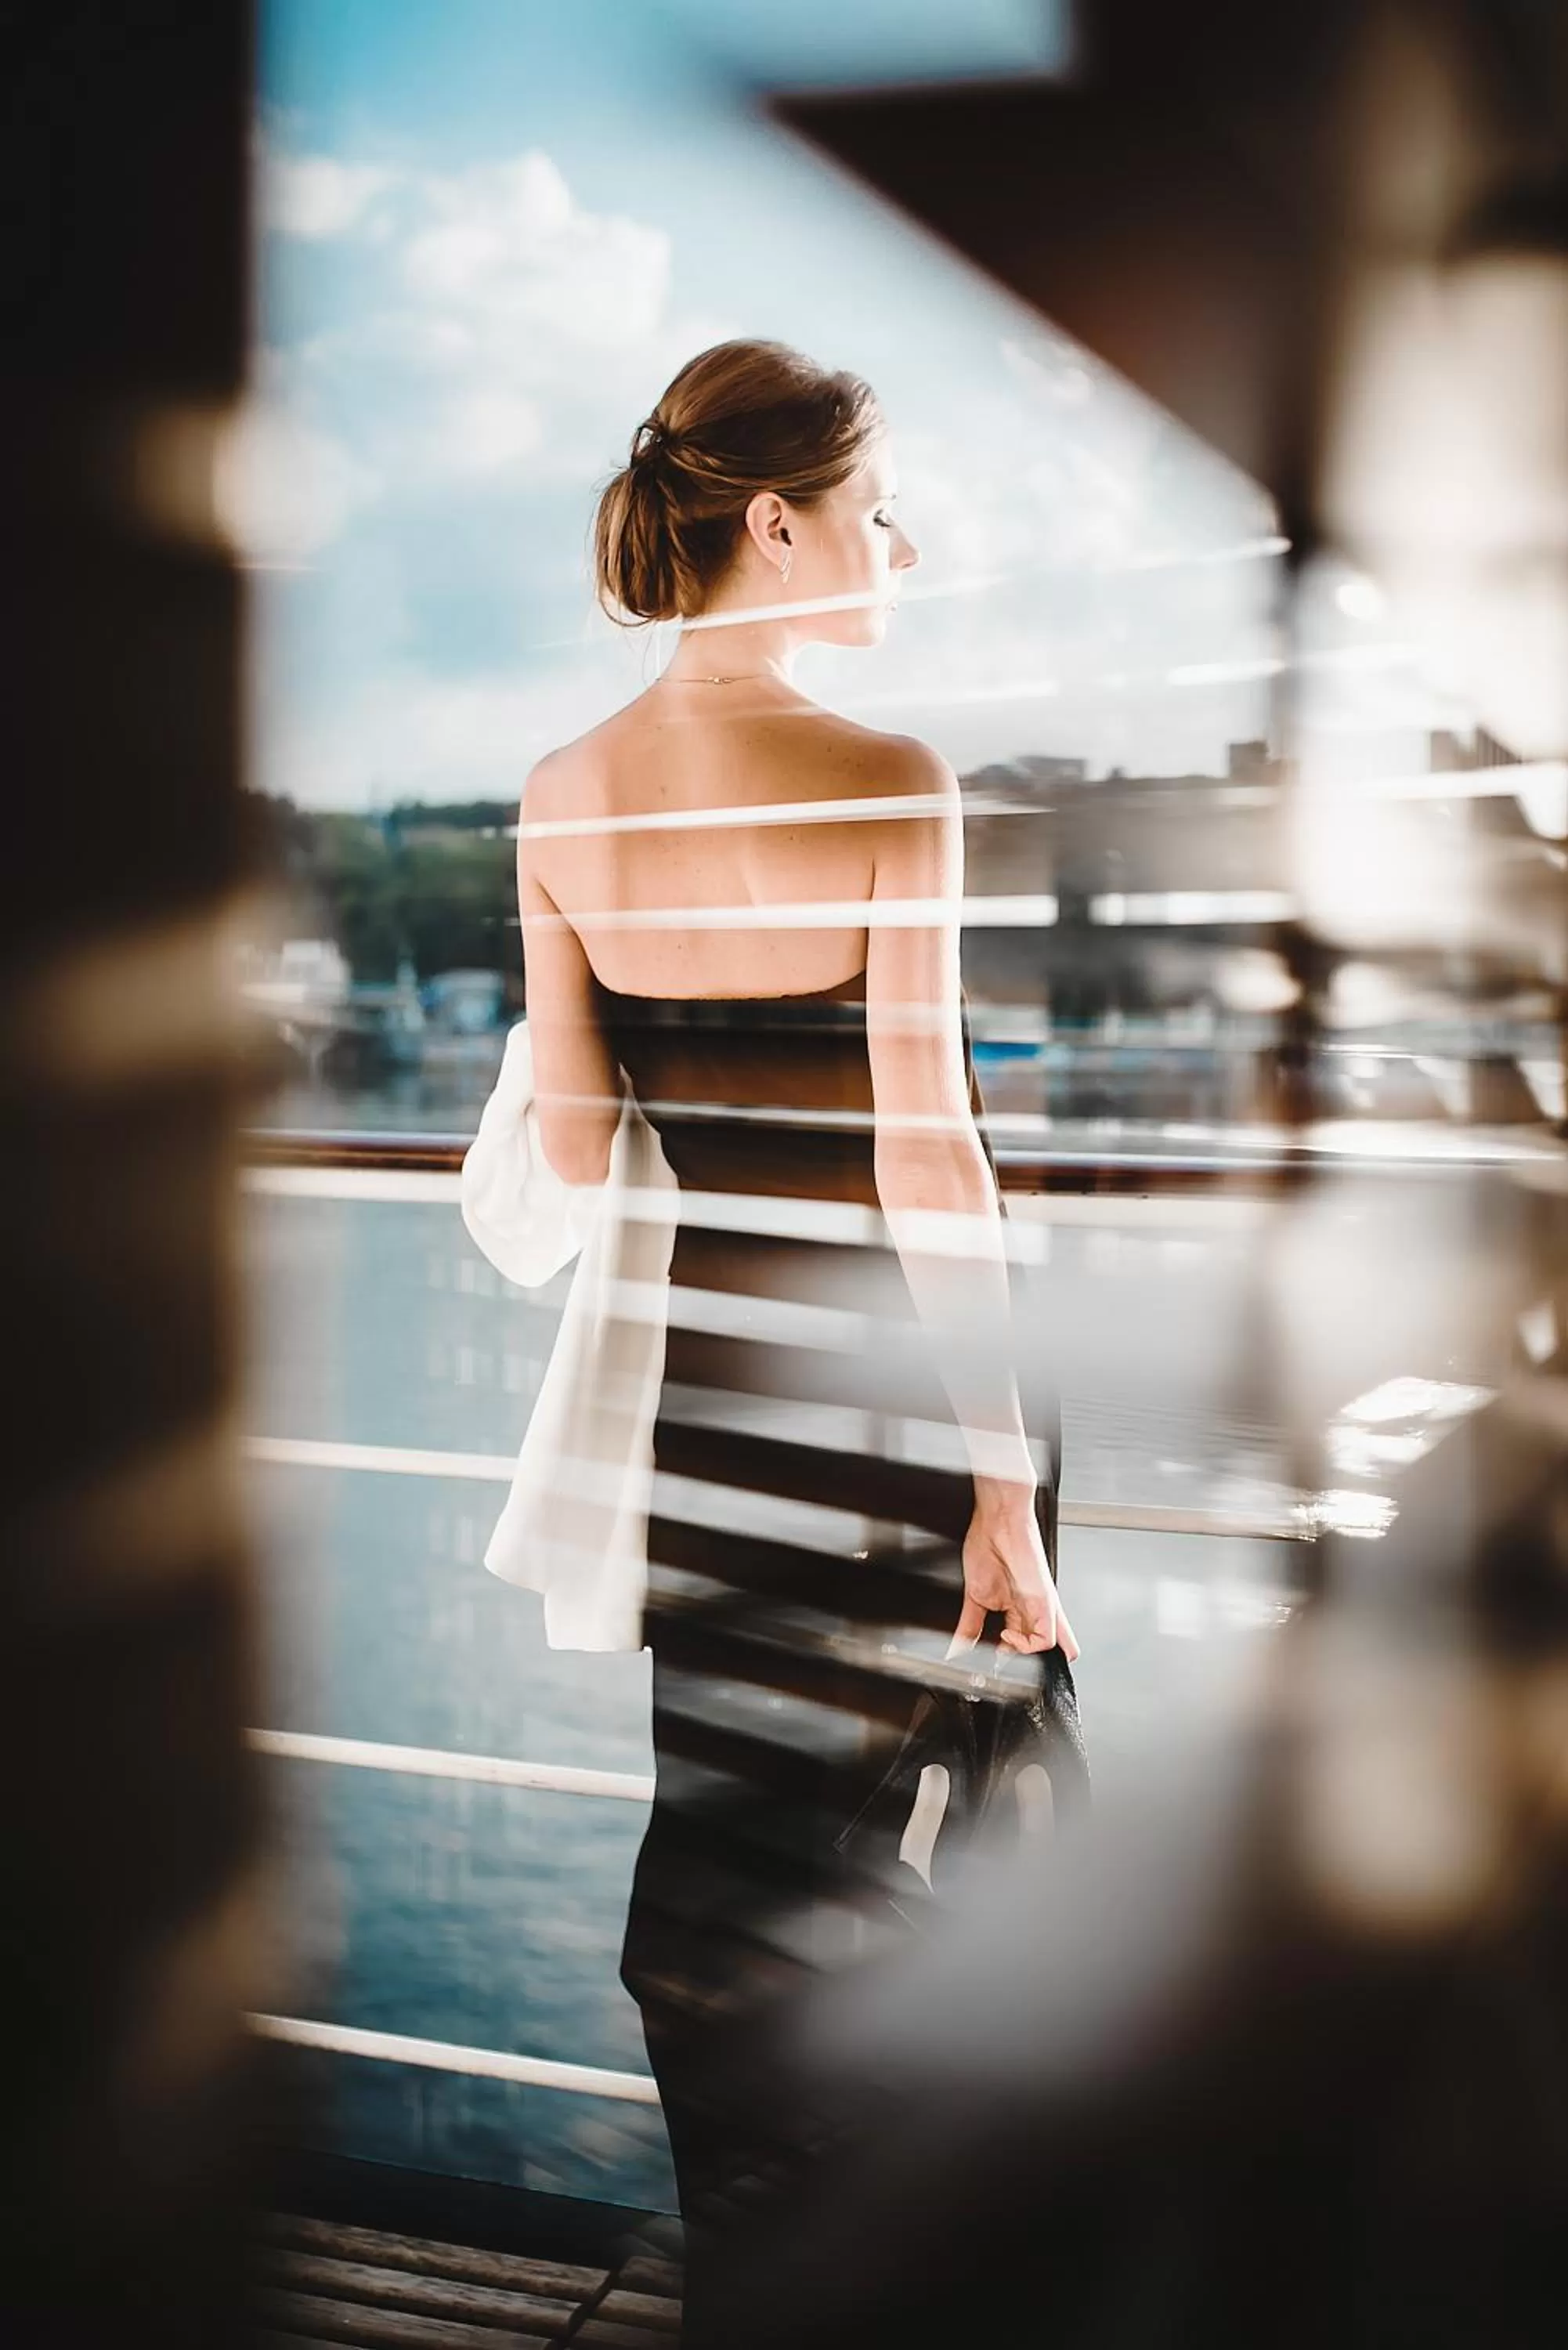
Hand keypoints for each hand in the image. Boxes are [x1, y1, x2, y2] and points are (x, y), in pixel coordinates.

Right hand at [953, 1486, 1078, 1660]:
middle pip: (1042, 1645)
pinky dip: (1029, 1647)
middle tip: (1004, 1659)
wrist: (997, 1518)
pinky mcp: (1045, 1600)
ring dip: (1027, 1655)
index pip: (1024, 1639)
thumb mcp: (974, 1594)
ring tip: (1004, 1644)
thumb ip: (968, 1624)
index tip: (995, 1657)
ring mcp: (1042, 1605)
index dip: (1011, 1653)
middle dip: (1025, 1660)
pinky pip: (1048, 1637)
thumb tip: (956, 1646)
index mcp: (1019, 1606)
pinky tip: (1009, 1637)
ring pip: (1053, 1646)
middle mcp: (1034, 1608)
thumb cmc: (988, 1543)